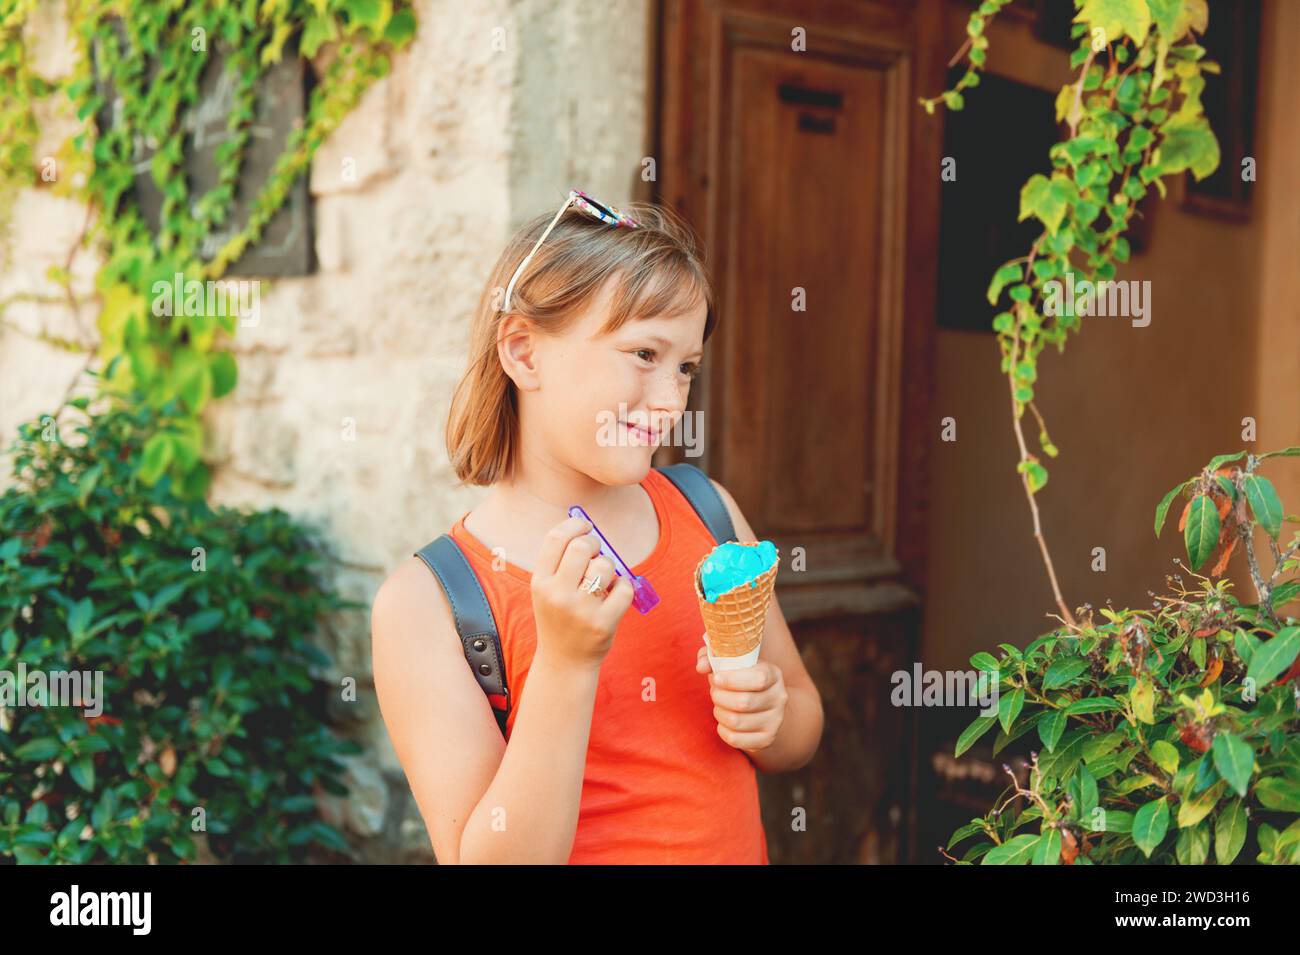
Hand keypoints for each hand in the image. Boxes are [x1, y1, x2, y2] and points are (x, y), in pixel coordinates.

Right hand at [531, 516, 634, 671]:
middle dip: (594, 543)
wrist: (564, 662)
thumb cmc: (559, 617)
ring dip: (609, 568)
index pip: (556, 538)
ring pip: (605, 565)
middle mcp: (557, 595)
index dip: (574, 525)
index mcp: (540, 582)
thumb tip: (585, 524)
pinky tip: (614, 596)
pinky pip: (624, 588)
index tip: (585, 526)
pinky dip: (624, 587)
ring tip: (603, 582)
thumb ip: (561, 559)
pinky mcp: (603, 623)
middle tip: (596, 553)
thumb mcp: (547, 590)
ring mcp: (580, 610)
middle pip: (581, 546)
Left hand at [694, 643, 787, 751]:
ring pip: (737, 721)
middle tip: (714, 692)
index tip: (716, 677)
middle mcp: (779, 698)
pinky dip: (722, 730)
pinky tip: (723, 722)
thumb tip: (702, 666)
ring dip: (719, 712)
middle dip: (720, 697)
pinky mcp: (766, 739)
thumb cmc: (742, 679)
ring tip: (718, 706)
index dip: (733, 679)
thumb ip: (713, 657)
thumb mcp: (732, 662)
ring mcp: (775, 720)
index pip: (758, 679)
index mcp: (773, 674)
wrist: (765, 705)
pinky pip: (735, 739)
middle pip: (744, 702)